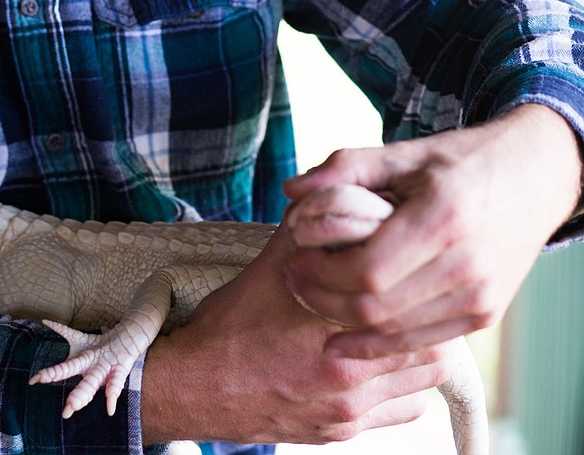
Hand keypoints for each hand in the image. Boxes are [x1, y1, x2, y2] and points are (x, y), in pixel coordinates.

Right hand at [140, 223, 452, 446]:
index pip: (408, 310)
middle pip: (429, 351)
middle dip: (427, 320)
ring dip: (420, 354)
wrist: (196, 387)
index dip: (418, 284)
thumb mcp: (267, 268)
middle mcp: (347, 380)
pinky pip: (402, 412)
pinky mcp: (341, 433)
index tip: (414, 267)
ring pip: (422, 385)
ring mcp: (347, 412)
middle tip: (417, 295)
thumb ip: (305, 232)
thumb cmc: (229, 328)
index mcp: (332, 333)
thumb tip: (333, 194)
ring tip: (404, 328)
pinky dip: (404, 388)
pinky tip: (385, 364)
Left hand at [282, 104, 581, 358]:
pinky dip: (382, 341)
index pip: (367, 269)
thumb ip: (347, 168)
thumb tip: (291, 191)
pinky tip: (350, 330)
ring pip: (396, 333)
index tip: (293, 259)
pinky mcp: (485, 314)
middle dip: (324, 300)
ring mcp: (480, 297)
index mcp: (442, 217)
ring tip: (314, 299)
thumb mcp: (405, 153)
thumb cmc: (462, 160)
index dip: (321, 273)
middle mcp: (466, 264)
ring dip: (347, 324)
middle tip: (294, 280)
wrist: (534, 177)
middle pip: (377, 307)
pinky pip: (423, 342)